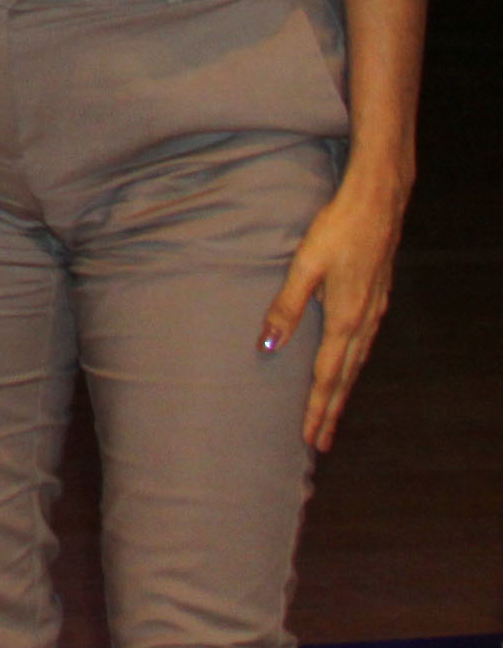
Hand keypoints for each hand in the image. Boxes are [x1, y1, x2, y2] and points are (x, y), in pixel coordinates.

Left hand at [260, 165, 406, 450]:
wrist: (379, 204)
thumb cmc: (337, 230)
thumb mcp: (305, 265)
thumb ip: (286, 306)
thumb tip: (267, 346)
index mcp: (345, 320)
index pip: (326, 376)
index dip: (316, 408)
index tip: (308, 437)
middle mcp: (364, 323)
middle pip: (345, 379)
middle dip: (331, 411)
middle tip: (320, 443)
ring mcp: (375, 313)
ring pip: (357, 364)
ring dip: (342, 392)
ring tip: (331, 416)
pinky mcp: (377, 300)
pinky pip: (364, 347)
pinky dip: (352, 368)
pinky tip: (347, 370)